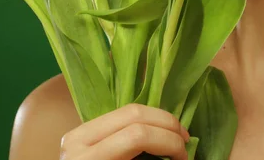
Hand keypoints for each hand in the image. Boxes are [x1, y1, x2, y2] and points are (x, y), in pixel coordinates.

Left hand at [59, 103, 190, 159]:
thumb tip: (178, 157)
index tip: (185, 157)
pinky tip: (157, 133)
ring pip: (128, 109)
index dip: (168, 142)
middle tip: (185, 141)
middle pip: (134, 114)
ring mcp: (79, 132)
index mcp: (89, 159)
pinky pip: (119, 118)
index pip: (136, 135)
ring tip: (175, 135)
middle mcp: (79, 139)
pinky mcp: (83, 131)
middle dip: (167, 124)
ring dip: (158, 119)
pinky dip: (144, 122)